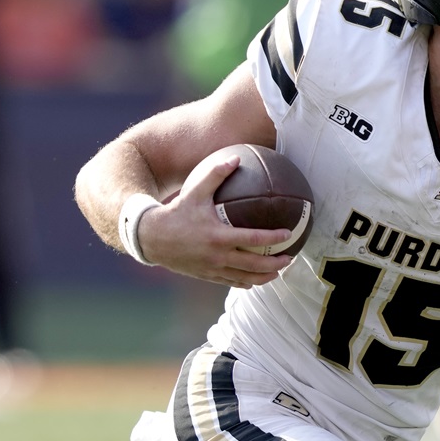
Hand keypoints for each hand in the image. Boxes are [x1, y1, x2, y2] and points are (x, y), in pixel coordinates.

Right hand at [138, 154, 293, 287]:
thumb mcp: (194, 192)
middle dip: (275, 264)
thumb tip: (235, 158)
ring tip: (278, 272)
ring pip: (244, 278)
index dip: (273, 238)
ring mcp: (212, 269)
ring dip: (264, 277)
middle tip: (290, 258)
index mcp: (218, 236)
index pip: (253, 239)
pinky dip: (246, 282)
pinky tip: (255, 278)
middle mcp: (217, 256)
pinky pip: (231, 282)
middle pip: (254, 265)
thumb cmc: (175, 212)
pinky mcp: (206, 276)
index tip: (288, 234)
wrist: (150, 238)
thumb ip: (215, 175)